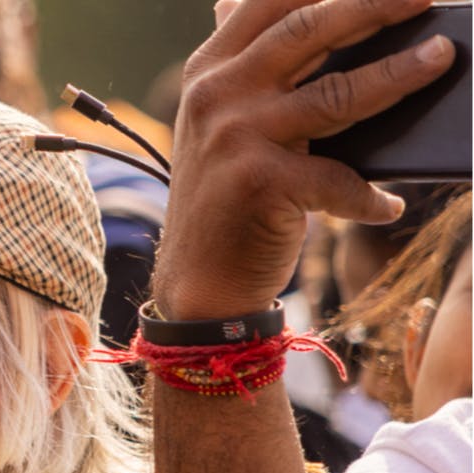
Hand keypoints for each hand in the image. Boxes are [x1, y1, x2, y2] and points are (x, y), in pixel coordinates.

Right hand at [159, 0, 455, 319]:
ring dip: (398, 74)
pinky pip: (338, 178)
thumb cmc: (227, 197)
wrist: (196, 280)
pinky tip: (388, 206)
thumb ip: (247, 70)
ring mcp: (234, 136)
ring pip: (335, 93)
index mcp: (209, 71)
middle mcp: (216, 94)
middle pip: (307, 31)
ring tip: (442, 58)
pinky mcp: (257, 182)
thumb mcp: (221, 124)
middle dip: (374, 6)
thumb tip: (276, 9)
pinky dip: (369, 196)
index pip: (268, 4)